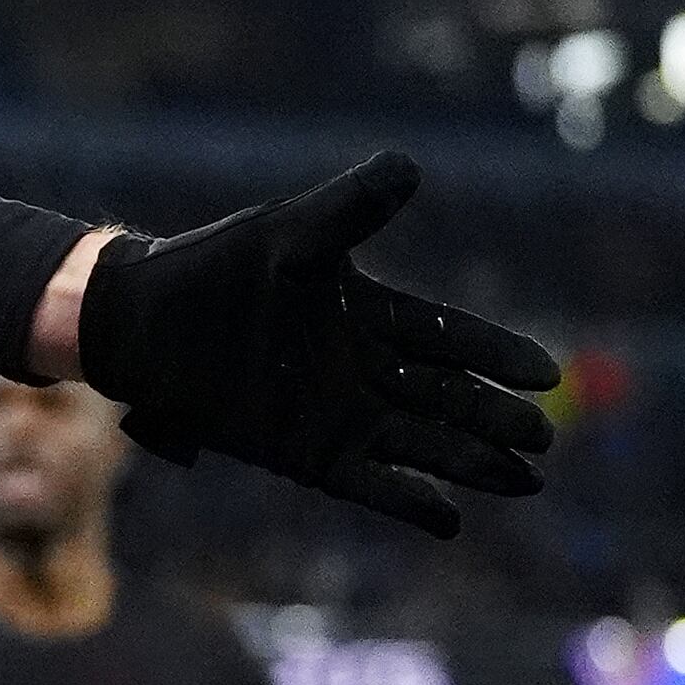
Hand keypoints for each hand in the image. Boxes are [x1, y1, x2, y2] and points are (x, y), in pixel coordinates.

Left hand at [73, 154, 557, 535]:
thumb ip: (350, 209)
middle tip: (544, 435)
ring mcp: (336, 414)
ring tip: (525, 481)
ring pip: (421, 444)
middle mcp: (363, 369)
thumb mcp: (289, 236)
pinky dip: (407, 500)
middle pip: (447, 399)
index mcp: (369, 315)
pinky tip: (449, 519)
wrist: (140, 322)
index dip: (496, 355)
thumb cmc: (213, 269)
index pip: (450, 338)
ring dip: (471, 463)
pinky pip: (367, 483)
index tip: (545, 371)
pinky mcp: (303, 453)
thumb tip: (409, 165)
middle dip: (496, 418)